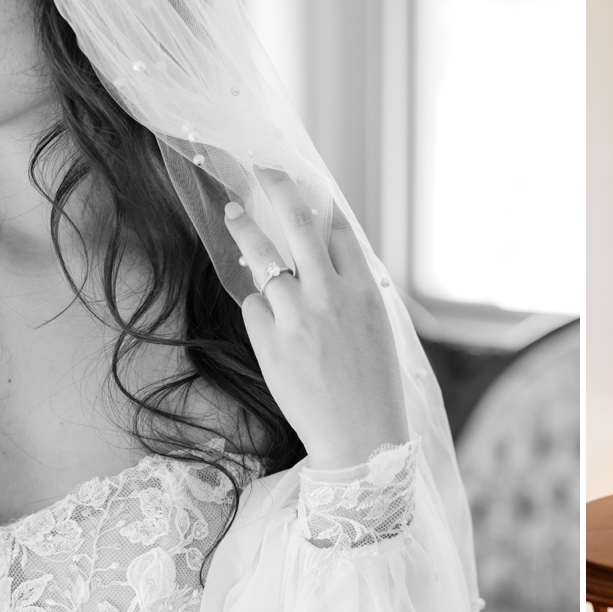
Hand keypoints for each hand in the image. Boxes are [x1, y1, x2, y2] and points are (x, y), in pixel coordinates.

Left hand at [222, 171, 408, 469]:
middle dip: (279, 191)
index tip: (305, 190)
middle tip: (263, 171)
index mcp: (365, 293)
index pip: (339, 233)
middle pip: (298, 226)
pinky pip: (256, 308)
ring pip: (264, 259)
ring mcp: (297, 316)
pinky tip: (272, 325)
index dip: (320, 207)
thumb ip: (354, 296)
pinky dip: (261, 309)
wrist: (360, 440)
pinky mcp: (270, 340)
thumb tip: (328, 263)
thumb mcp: (379, 334)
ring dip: (246, 231)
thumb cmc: (374, 392)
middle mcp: (330, 295)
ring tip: (233, 213)